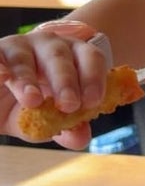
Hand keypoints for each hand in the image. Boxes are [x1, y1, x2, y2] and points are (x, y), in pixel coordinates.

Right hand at [0, 31, 108, 148]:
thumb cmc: (32, 105)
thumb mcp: (49, 120)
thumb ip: (67, 129)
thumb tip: (81, 140)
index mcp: (74, 56)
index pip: (91, 58)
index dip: (94, 79)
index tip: (93, 102)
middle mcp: (48, 46)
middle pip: (60, 58)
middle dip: (66, 82)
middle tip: (69, 105)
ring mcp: (19, 47)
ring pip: (24, 60)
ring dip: (28, 80)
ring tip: (33, 100)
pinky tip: (3, 78)